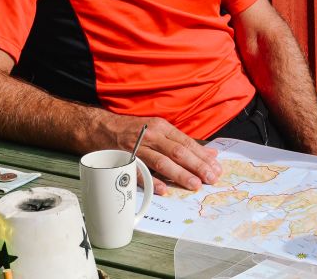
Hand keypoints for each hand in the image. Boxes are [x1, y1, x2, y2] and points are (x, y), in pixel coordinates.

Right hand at [105, 115, 221, 194]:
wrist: (101, 127)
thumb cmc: (133, 130)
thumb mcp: (159, 130)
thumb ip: (183, 143)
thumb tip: (210, 154)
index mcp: (162, 128)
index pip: (187, 143)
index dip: (202, 156)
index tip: (216, 168)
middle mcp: (152, 136)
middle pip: (178, 152)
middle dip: (196, 166)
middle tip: (210, 178)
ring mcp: (137, 148)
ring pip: (162, 161)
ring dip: (179, 174)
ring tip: (194, 184)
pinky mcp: (124, 159)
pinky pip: (139, 172)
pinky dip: (151, 181)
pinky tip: (163, 189)